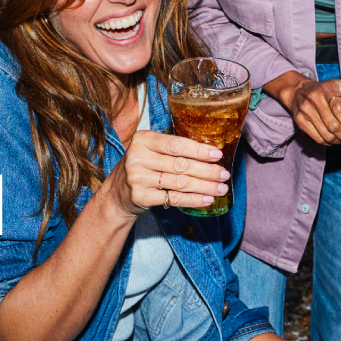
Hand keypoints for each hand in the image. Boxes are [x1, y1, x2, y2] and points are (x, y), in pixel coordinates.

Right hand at [109, 130, 229, 215]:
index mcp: (143, 139)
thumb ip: (171, 148)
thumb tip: (209, 151)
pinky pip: (174, 198)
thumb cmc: (141, 167)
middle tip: (224, 174)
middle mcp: (138, 157)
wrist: (116, 194)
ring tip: (221, 188)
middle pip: (181, 165)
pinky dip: (193, 200)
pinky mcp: (141, 196)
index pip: (176, 145)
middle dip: (207, 171)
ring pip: (180, 183)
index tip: (217, 155)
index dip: (199, 150)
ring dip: (205, 187)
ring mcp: (138, 178)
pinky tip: (207, 199)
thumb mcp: (149, 150)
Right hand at [269, 72, 340, 144]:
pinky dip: (326, 142)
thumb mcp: (340, 82)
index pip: (339, 109)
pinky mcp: (299, 120)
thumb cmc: (324, 88)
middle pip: (333, 125)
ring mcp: (305, 111)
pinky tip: (331, 139)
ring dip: (337, 140)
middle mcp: (315, 99)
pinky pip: (316, 138)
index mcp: (327, 89)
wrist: (297, 91)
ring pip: (325, 134)